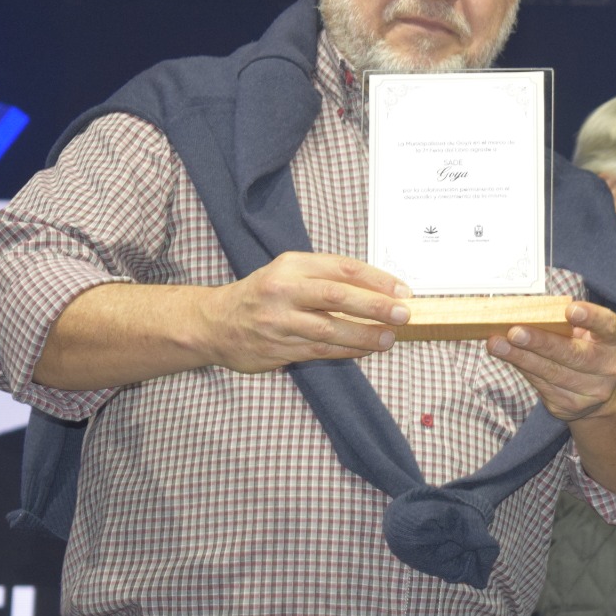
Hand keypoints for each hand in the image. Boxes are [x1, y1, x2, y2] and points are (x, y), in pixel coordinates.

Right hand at [202, 251, 410, 372]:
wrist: (213, 322)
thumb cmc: (263, 294)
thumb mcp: (289, 272)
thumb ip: (327, 277)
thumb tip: (378, 289)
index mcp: (291, 265)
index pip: (342, 268)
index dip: (376, 280)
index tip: (402, 290)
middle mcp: (284, 290)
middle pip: (337, 297)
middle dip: (375, 306)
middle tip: (402, 313)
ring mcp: (279, 321)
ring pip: (330, 329)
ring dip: (364, 335)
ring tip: (389, 337)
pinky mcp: (277, 348)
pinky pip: (320, 350)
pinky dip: (347, 350)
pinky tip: (366, 349)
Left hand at [485, 301, 615, 422]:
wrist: (600, 393)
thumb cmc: (586, 349)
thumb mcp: (587, 333)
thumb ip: (566, 322)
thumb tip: (525, 311)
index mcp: (614, 341)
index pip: (608, 326)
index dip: (591, 317)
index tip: (570, 310)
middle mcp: (608, 368)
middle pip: (573, 355)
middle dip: (541, 343)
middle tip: (515, 332)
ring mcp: (591, 391)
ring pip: (551, 373)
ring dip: (520, 357)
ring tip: (496, 344)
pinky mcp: (569, 406)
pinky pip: (541, 385)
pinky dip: (522, 368)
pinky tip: (506, 356)